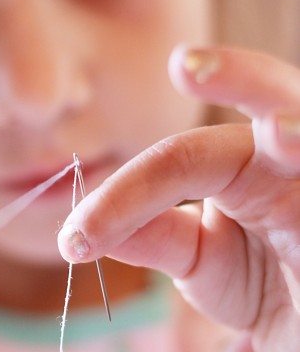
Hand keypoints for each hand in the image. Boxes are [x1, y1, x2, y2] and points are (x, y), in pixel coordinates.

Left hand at [58, 46, 299, 351]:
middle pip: (274, 95)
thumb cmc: (265, 285)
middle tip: (185, 65)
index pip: (181, 158)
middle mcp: (287, 161)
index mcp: (242, 163)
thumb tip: (77, 230)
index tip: (73, 243)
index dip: (124, 195)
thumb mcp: (201, 260)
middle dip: (238, 76)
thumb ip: (153, 236)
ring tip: (276, 135)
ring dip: (296, 130)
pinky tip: (293, 157)